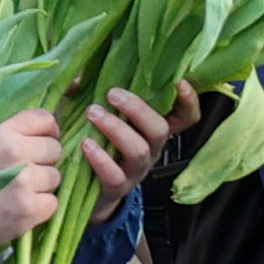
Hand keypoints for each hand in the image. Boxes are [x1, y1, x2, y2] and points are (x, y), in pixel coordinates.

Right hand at [0, 110, 68, 253]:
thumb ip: (6, 138)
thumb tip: (38, 133)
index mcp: (1, 133)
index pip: (44, 119)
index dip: (48, 132)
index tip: (40, 143)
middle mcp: (16, 153)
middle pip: (55, 150)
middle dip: (44, 161)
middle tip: (23, 174)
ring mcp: (25, 182)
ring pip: (55, 177)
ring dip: (42, 186)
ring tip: (17, 193)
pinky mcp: (30, 208)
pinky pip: (52, 202)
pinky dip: (40, 208)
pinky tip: (19, 209)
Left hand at [71, 86, 176, 211]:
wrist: (80, 186)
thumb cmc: (92, 140)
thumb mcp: (97, 113)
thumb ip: (87, 91)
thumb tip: (74, 77)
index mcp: (152, 129)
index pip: (186, 117)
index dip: (189, 101)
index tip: (178, 82)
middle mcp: (151, 149)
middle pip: (160, 130)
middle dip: (138, 109)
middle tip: (112, 94)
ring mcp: (136, 170)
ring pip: (139, 150)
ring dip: (116, 128)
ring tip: (92, 113)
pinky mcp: (117, 187)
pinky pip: (115, 175)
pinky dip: (100, 158)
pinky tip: (86, 144)